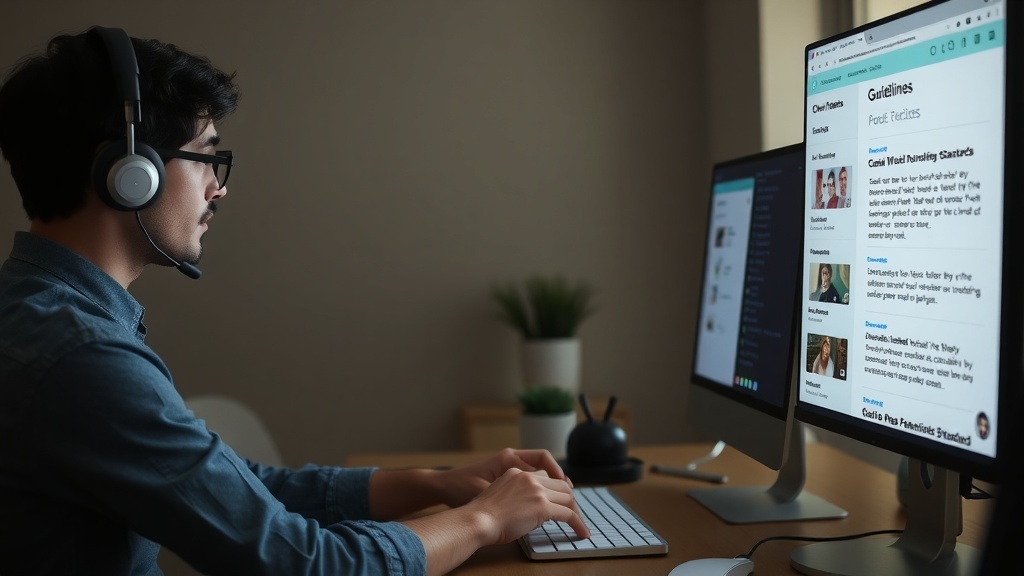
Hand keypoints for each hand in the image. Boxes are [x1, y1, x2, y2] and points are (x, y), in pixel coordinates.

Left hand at [435, 448, 570, 507]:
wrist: (443, 488)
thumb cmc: (461, 488)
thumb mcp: (487, 491)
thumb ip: (511, 494)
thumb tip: (537, 502)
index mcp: (508, 458)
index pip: (542, 458)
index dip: (557, 472)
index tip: (566, 487)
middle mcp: (511, 459)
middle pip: (545, 466)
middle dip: (560, 482)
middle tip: (571, 500)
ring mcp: (508, 468)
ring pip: (539, 474)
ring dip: (551, 487)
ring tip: (564, 503)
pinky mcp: (505, 478)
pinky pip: (530, 480)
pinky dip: (540, 490)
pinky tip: (544, 504)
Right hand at [465, 467, 589, 544]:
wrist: (477, 520)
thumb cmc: (482, 515)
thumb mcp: (498, 495)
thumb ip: (514, 495)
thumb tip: (527, 509)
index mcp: (516, 472)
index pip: (545, 478)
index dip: (556, 490)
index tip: (562, 501)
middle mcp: (528, 477)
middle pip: (560, 486)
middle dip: (570, 500)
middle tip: (574, 514)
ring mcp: (537, 491)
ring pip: (567, 498)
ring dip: (576, 513)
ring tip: (580, 526)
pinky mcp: (543, 506)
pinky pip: (568, 514)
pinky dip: (578, 523)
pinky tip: (581, 532)